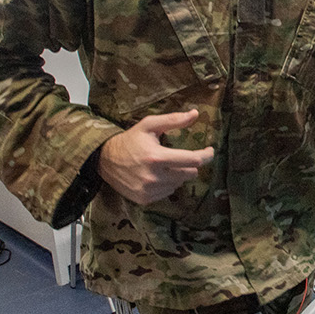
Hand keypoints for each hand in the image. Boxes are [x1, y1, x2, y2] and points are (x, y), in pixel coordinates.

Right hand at [97, 110, 213, 204]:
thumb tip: (195, 114)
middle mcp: (154, 176)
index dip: (206, 155)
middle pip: (189, 173)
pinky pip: (168, 192)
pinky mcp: (145, 199)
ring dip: (178, 174)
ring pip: (180, 183)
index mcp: (157, 157)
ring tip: (165, 165)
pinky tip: (157, 175)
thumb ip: (173, 120)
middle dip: (189, 164)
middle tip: (181, 156)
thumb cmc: (130, 140)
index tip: (209, 151)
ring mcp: (149, 190)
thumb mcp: (149, 125)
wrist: (105, 159)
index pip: (192, 160)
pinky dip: (168, 184)